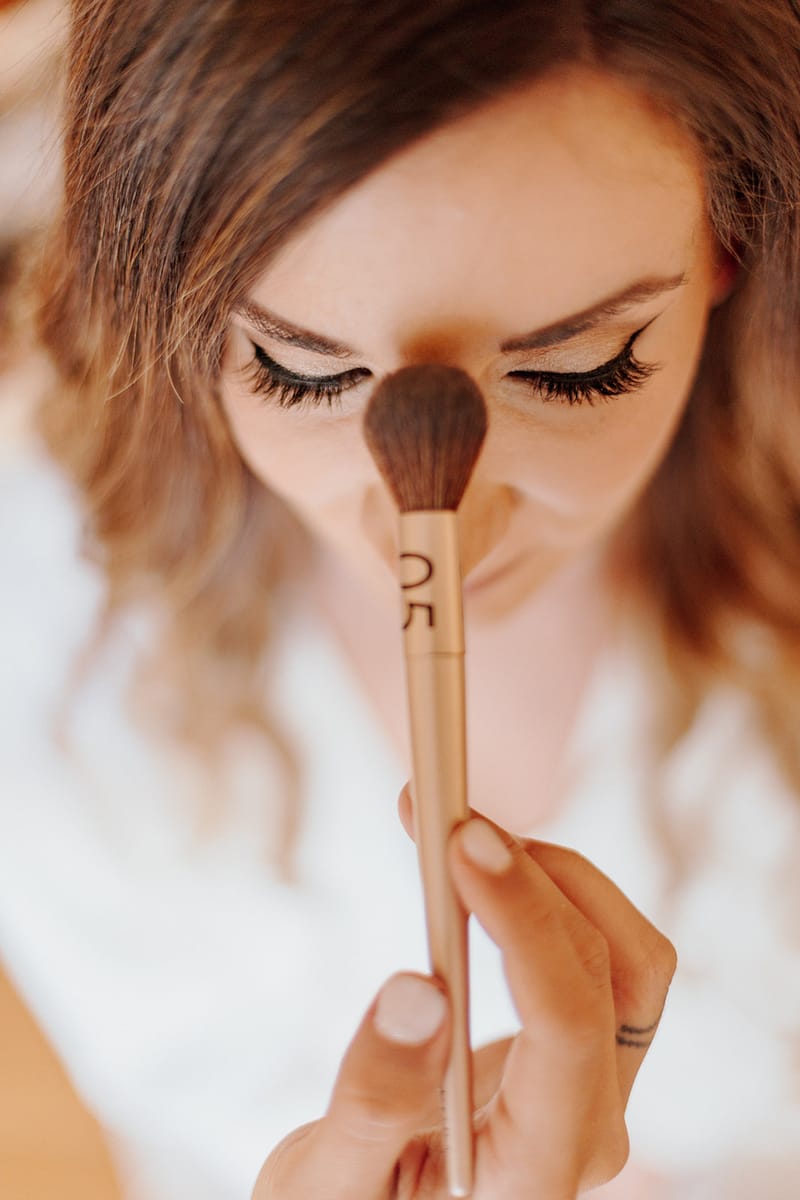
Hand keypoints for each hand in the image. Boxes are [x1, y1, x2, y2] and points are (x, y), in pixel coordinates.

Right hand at [253, 793, 675, 1198]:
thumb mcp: (329, 1183)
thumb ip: (374, 1102)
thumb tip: (414, 991)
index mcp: (538, 1170)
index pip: (568, 1028)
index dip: (524, 921)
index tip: (458, 840)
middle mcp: (590, 1126)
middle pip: (611, 973)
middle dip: (531, 876)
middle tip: (443, 815)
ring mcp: (595, 1087)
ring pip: (629, 956)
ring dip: (556, 877)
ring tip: (464, 835)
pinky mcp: (584, 1053)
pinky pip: (606, 956)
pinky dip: (554, 893)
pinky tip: (488, 870)